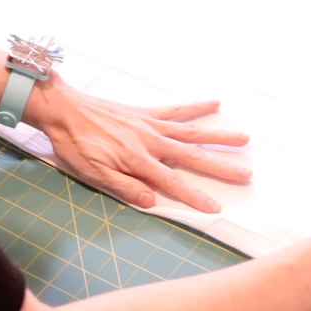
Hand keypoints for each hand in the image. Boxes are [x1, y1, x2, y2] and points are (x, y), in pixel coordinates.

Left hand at [25, 78, 249, 212]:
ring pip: (192, 131)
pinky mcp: (146, 113)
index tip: (216, 207)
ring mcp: (151, 124)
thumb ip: (124, 187)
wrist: (64, 110)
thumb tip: (152, 202)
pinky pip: (176, 110)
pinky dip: (196, 107)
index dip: (195, 197)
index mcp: (138, 160)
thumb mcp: (93, 174)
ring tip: (244, 138)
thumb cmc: (76, 146)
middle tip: (247, 173)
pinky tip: (215, 102)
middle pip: (192, 156)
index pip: (173, 183)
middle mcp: (151, 141)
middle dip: (220, 166)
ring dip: (219, 136)